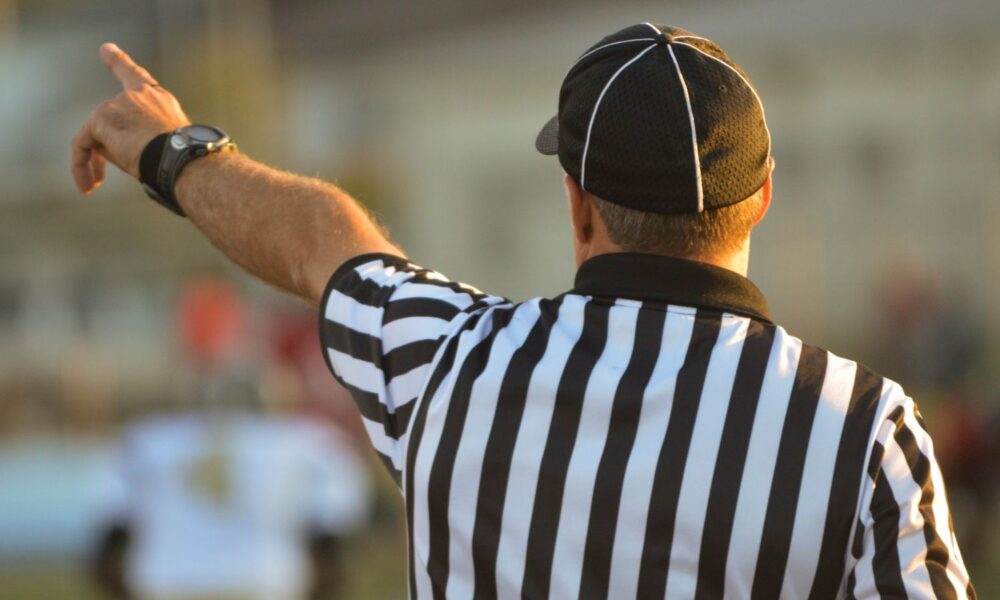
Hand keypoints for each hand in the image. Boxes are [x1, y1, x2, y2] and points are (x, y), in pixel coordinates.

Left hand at [71, 43, 190, 194]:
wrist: (181, 160)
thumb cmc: (181, 160)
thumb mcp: (162, 143)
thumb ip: (134, 138)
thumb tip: (104, 148)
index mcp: (159, 100)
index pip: (136, 77)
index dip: (119, 61)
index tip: (106, 49)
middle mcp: (138, 96)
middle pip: (110, 118)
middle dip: (106, 149)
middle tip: (101, 178)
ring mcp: (119, 104)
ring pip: (96, 133)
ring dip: (94, 162)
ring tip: (96, 185)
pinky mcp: (103, 118)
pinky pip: (82, 144)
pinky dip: (81, 165)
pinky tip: (88, 184)